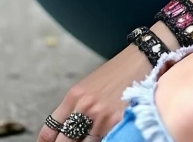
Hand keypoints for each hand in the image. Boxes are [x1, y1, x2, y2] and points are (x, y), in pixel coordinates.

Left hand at [38, 43, 160, 140]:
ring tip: (89, 137)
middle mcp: (84, 106)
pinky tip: (103, 136)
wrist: (141, 59)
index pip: (50, 130)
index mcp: (74, 95)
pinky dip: (102, 140)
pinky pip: (105, 141)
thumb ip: (75, 108)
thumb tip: (64, 132)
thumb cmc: (116, 73)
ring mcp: (101, 116)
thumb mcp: (89, 86)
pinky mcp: (118, 122)